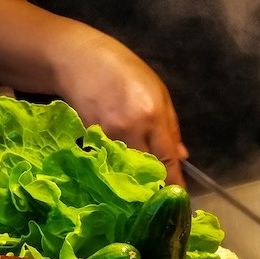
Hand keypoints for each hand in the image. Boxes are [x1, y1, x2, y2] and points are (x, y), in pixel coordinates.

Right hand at [54, 31, 188, 184]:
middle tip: (162, 192)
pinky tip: (123, 167)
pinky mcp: (91, 138)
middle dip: (156, 184)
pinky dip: (119, 167)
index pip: (167, 160)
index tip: (179, 198)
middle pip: (148, 170)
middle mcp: (130, 129)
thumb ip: (171, 128)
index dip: (174, 182)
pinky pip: (110, 160)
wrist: (78, 59)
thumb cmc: (125, 71)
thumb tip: (181, 157)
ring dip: (137, 179)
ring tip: (143, 183)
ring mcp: (108, 135)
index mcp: (152, 116)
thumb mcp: (159, 92)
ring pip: (128, 169)